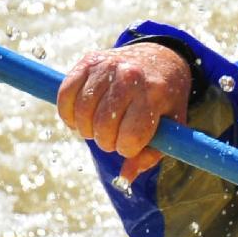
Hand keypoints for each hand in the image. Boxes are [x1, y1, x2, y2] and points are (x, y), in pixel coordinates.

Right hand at [56, 43, 192, 183]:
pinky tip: (79, 119)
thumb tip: (125, 178)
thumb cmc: (166, 99)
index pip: (131, 136)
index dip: (127, 148)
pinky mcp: (88, 61)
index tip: (130, 144)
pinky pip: (65, 95)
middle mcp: (131, 77)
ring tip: (97, 128)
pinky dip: (68, 114)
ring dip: (86, 129)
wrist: (161, 58)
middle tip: (112, 138)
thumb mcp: (172, 126)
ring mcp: (108, 66)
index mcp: (155, 94)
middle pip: (103, 126)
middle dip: (106, 141)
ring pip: (82, 112)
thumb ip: (151, 154)